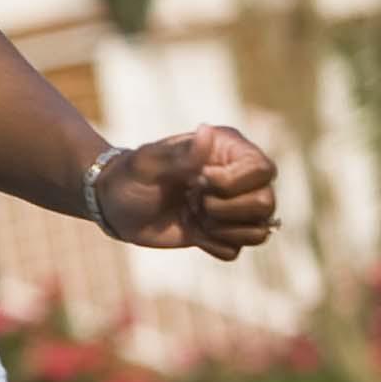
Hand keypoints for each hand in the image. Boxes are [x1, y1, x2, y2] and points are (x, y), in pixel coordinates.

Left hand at [92, 124, 279, 260]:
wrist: (114, 204)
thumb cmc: (131, 175)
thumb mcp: (148, 163)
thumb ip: (180, 153)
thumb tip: (206, 131)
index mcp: (230, 151)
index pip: (263, 171)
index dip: (233, 183)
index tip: (197, 181)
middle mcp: (240, 178)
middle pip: (266, 203)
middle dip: (226, 210)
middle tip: (195, 201)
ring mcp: (233, 208)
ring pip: (259, 230)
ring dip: (223, 230)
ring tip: (195, 216)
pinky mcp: (222, 233)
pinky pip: (236, 250)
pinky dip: (214, 246)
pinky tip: (194, 231)